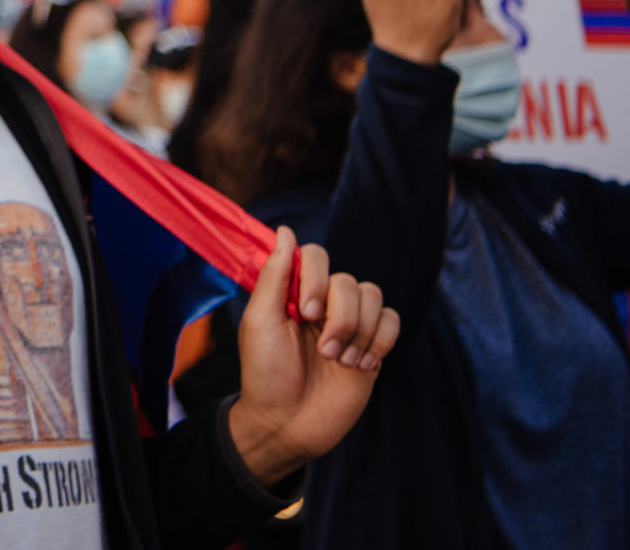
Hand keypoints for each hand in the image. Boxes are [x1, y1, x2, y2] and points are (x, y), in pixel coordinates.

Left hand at [227, 226, 397, 484]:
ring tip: (339, 361)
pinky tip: (361, 366)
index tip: (305, 312)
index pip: (316, 255)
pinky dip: (381, 340)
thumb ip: (275, 275)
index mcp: (293, 292)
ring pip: (374, 297)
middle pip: (349, 281)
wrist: (288, 423)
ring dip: (359, 332)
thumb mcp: (260, 321)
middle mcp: (323, 304)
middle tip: (322, 350)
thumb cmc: (266, 372)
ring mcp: (350, 325)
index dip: (317, 278)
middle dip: (340, 317)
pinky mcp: (372, 347)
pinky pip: (393, 322)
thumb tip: (286, 230)